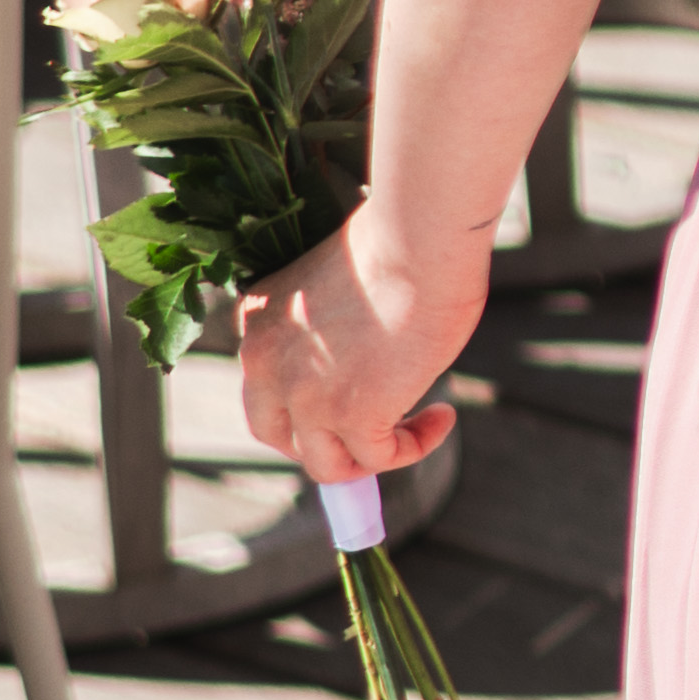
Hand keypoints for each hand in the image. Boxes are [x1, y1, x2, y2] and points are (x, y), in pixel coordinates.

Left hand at [237, 195, 476, 485]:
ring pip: (325, 463)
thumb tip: (368, 359)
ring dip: (368, 457)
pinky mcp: (352, 414)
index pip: (266, 388)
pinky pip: (380, 458)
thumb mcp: (337, 282)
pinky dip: (414, 446)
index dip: (305, 404)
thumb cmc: (396, 240)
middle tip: (372, 429)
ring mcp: (304, 395)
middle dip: (321, 442)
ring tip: (413, 430)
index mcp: (257, 323)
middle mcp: (265, 365)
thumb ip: (332, 323)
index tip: (349, 399)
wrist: (418, 236)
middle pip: (277, 435)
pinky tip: (442, 418)